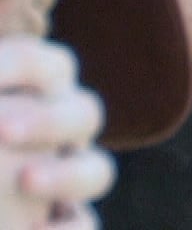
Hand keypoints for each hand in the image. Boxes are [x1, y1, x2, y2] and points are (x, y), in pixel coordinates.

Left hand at [0, 38, 111, 229]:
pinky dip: (70, 228)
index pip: (45, 65)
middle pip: (82, 112)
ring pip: (95, 170)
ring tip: (23, 180)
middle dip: (45, 119)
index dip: (21, 65)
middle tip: (0, 129)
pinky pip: (82, 224)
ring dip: (65, 174)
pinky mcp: (62, 221)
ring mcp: (65, 179)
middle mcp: (58, 131)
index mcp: (31, 91)